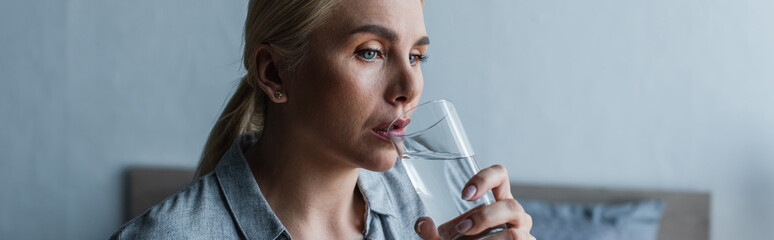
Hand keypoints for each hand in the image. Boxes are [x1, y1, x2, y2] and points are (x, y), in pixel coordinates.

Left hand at [414, 165, 534, 239]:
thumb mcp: (444, 239)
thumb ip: (431, 232)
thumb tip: (423, 222)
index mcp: (497, 200)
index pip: (500, 175)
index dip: (485, 178)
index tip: (464, 194)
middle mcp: (514, 214)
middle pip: (510, 205)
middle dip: (484, 217)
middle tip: (461, 228)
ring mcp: (523, 233)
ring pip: (514, 233)